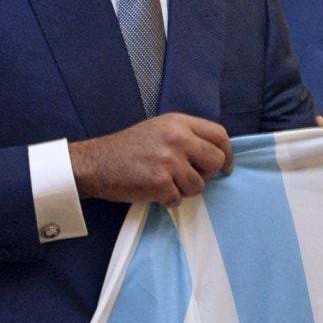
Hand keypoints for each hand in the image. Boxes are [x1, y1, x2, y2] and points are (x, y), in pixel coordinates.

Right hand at [68, 113, 232, 206]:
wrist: (96, 163)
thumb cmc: (129, 148)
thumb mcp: (160, 129)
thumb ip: (187, 135)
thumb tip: (215, 153)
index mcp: (179, 122)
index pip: (220, 135)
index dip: (227, 153)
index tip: (225, 166)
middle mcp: (177, 138)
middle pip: (216, 160)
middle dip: (208, 174)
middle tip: (191, 177)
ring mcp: (169, 161)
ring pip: (199, 185)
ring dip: (185, 190)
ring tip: (165, 182)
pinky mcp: (159, 183)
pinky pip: (178, 199)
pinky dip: (168, 200)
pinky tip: (153, 190)